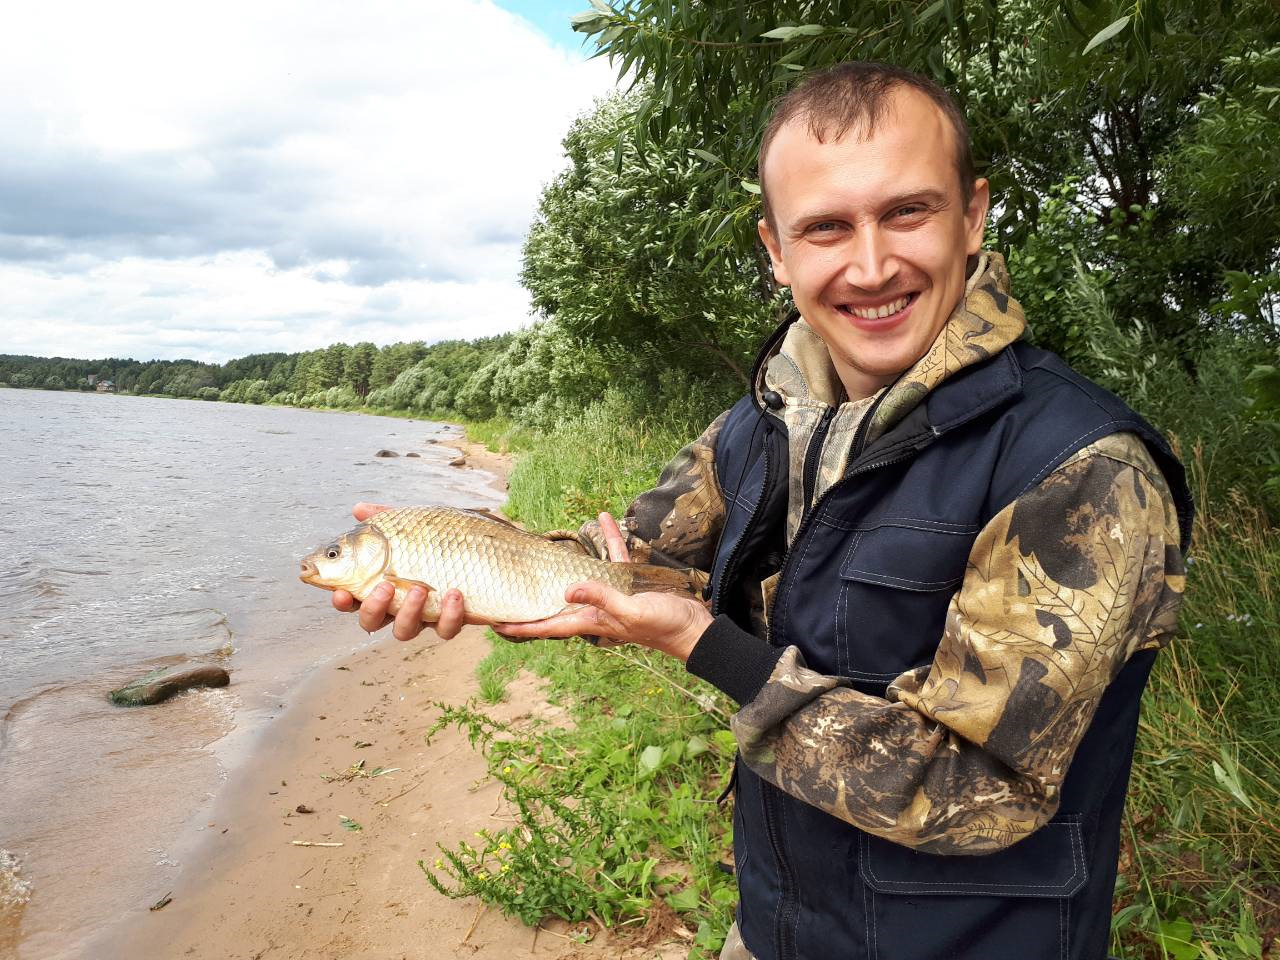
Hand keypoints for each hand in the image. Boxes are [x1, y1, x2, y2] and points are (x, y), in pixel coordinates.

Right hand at [330, 502, 467, 640]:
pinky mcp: (450, 621)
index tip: (341, 593)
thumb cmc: (441, 538)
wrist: (486, 550)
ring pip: (404, 630)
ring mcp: (423, 616)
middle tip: (385, 586)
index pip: (353, 598)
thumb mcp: (415, 525)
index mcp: (382, 583)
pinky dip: (449, 615)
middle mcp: (398, 605)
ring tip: (420, 589)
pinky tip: (455, 594)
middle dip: (373, 608)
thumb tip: (359, 508)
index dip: (343, 601)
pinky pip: (445, 629)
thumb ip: (386, 519)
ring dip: (408, 612)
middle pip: (371, 621)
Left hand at [495, 513, 711, 661]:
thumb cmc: (663, 625)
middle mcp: (595, 610)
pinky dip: (607, 539)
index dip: (521, 626)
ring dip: (567, 560)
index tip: (494, 624)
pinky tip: (604, 518)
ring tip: (546, 547)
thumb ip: (601, 599)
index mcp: (590, 621)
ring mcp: (611, 596)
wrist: (693, 628)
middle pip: (556, 602)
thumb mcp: (631, 612)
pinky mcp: (629, 583)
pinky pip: (612, 558)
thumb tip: (568, 590)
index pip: (547, 625)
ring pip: (582, 575)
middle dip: (533, 596)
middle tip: (507, 587)